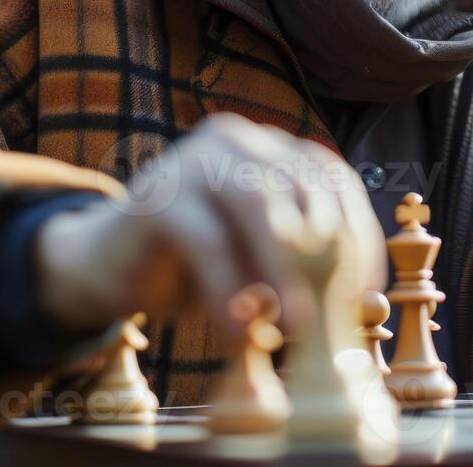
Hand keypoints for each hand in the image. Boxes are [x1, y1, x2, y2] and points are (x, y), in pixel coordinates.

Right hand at [34, 113, 383, 338]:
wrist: (106, 267)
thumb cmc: (196, 266)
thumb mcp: (258, 266)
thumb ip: (302, 271)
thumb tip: (366, 303)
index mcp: (268, 149)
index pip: (332, 178)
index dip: (357, 231)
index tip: (365, 289)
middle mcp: (235, 140)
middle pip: (299, 187)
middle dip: (322, 254)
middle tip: (332, 315)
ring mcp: (193, 160)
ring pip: (258, 202)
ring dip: (282, 268)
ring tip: (293, 325)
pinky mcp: (156, 195)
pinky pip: (207, 240)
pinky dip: (228, 288)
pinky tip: (236, 331)